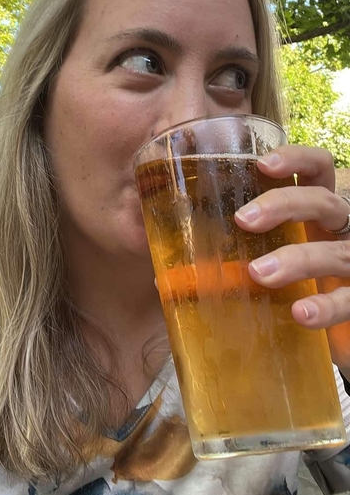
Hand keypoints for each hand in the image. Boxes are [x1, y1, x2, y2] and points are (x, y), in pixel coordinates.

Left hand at [234, 145, 349, 367]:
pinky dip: (327, 306)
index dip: (297, 159)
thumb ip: (231, 257)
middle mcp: (342, 230)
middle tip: (243, 219)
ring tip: (259, 273)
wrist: (340, 334)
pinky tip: (301, 312)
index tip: (262, 164)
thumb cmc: (297, 287)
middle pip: (324, 201)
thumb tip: (163, 274)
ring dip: (297, 259)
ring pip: (337, 251)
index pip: (319, 168)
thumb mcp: (274, 260)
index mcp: (319, 212)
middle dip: (284, 204)